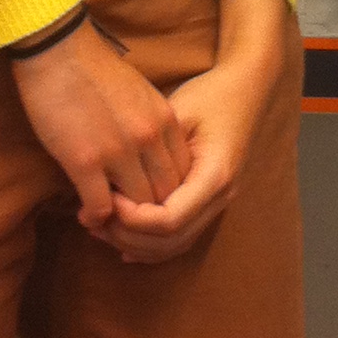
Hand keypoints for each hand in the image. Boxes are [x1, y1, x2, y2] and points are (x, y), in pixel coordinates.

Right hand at [11, 17, 191, 232]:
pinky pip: (101, 207)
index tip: (150, 199)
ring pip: (138, 207)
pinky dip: (95, 218)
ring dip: (123, 220)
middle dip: (150, 212)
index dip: (169, 193)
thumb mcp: (141, 94)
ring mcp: (119, 151)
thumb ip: (152, 124)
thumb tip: (151, 154)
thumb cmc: (94, 70)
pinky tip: (87, 215)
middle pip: (166, 195)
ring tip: (109, 222)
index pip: (183, 173)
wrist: (58, 50)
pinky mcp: (85, 161)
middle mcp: (149, 138)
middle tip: (131, 220)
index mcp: (165, 121)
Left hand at [103, 0, 290, 263]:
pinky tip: (121, 241)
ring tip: (101, 226)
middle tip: (93, 217)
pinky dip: (149, 245)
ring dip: (135, 244)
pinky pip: (179, 238)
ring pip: (174, 246)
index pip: (169, 220)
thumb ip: (149, 150)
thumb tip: (109, 181)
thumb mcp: (177, 114)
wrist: (245, 91)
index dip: (132, 218)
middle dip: (126, 236)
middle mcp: (221, 197)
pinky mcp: (209, 204)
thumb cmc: (210, 95)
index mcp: (215, 174)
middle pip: (169, 241)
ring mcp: (218, 204)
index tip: (106, 198)